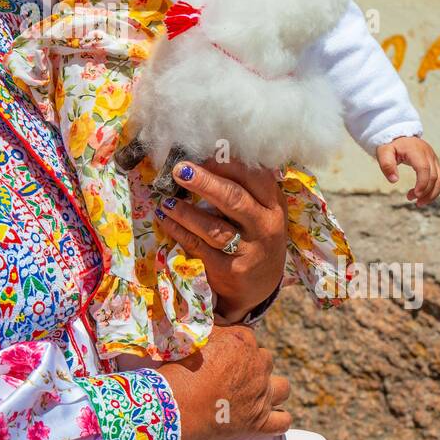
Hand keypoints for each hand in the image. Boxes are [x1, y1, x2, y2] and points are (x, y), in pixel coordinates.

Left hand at [156, 159, 287, 323]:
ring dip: (186, 211)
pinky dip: (179, 232)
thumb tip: (208, 154)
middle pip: (234, 199)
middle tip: (180, 169)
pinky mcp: (229, 270)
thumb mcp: (261, 210)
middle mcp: (265, 226)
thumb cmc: (256, 236)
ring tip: (166, 200)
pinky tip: (166, 219)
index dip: (226, 164)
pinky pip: (199, 247)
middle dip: (205, 182)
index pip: (254, 177)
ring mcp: (248, 251)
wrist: (261, 286)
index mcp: (273, 205)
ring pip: (214, 228)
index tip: (201, 153)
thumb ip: (243, 186)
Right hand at [156, 324, 291, 439]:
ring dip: (272, 388)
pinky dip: (278, 419)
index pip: (247, 336)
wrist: (178, 405)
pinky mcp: (260, 421)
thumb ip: (211, 326)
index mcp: (242, 340)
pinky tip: (267, 417)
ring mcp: (262, 394)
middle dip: (252, 365)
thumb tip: (218, 317)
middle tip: (231, 374)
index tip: (222, 353)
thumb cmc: (181, 369)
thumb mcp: (193, 337)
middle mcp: (257, 365)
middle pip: (264, 360)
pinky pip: (283, 421)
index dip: (234, 345)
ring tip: (255, 393)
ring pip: (282, 387)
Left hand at [376, 136, 439, 205]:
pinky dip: (434, 189)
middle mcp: (428, 154)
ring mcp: (434, 158)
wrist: (399, 135)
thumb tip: (393, 180)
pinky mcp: (435, 163)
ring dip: (432, 194)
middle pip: (434, 176)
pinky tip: (423, 196)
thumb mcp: (383, 152)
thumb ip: (386, 164)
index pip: (424, 169)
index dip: (422, 183)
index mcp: (416, 151)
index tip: (414, 195)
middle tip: (411, 199)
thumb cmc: (390, 145)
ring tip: (419, 203)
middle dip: (425, 192)